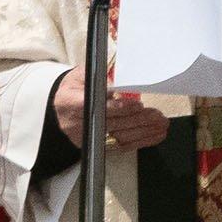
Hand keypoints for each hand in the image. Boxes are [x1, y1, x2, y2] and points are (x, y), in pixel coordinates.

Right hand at [53, 68, 169, 152]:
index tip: (137, 103)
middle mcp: (76, 124)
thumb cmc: (74, 87)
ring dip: (144, 131)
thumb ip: (100, 74)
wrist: (60, 107)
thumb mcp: (82, 74)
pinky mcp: (96, 147)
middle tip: (157, 114)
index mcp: (69, 101)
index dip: (117, 107)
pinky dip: (141, 141)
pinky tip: (155, 135)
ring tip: (161, 124)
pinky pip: (122, 146)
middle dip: (137, 119)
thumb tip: (122, 76)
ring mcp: (86, 138)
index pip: (96, 106)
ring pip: (119, 136)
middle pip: (112, 123)